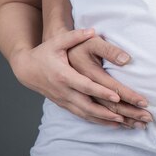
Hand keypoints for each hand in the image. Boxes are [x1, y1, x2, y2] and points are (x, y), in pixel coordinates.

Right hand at [11, 28, 149, 128]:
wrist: (27, 69)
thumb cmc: (45, 53)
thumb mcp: (58, 42)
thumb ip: (75, 36)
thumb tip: (92, 30)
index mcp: (64, 75)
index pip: (85, 86)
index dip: (101, 92)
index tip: (117, 96)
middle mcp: (64, 91)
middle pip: (89, 105)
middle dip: (110, 112)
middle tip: (129, 115)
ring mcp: (64, 100)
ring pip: (87, 114)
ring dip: (106, 120)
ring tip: (126, 122)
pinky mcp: (65, 105)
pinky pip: (83, 116)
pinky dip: (98, 121)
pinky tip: (114, 124)